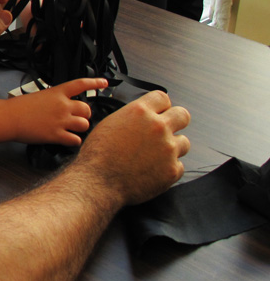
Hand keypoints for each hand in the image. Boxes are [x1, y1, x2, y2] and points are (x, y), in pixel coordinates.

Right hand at [9, 78, 106, 145]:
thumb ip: (55, 99)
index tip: (104, 83)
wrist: (9, 118)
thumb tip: (65, 107)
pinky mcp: (56, 135)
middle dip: (85, 115)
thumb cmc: (19, 107)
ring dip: (80, 128)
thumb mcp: (40, 96)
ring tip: (71, 129)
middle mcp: (63, 105)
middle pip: (87, 110)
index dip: (95, 83)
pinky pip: (75, 140)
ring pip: (84, 125)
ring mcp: (60, 120)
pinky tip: (67, 140)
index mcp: (58, 93)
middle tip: (77, 119)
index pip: (81, 84)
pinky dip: (74, 141)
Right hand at [75, 90, 190, 205]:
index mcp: (139, 112)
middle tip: (166, 131)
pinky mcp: (172, 169)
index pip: (162, 98)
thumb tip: (141, 119)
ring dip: (172, 148)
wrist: (98, 182)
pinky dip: (167, 169)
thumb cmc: (98, 155)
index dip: (161, 106)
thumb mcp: (109, 124)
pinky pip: (179, 165)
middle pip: (183, 115)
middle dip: (176, 121)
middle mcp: (157, 127)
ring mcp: (168, 148)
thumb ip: (131, 117)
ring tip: (154, 156)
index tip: (159, 113)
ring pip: (183, 142)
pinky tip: (151, 171)